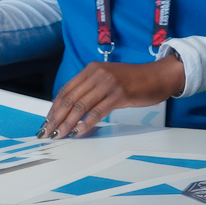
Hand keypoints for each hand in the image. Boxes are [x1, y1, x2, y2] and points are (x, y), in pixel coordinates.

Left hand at [42, 53, 184, 137]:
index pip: (65, 90)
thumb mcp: (108, 79)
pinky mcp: (119, 95)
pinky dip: (85, 124)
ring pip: (80, 106)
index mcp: (91, 69)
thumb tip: (72, 109)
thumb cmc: (135, 80)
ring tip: (59, 135)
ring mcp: (108, 84)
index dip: (54, 107)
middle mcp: (97, 74)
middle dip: (55, 118)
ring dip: (67, 123)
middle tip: (46, 132)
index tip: (46, 121)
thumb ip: (91, 88)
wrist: (159, 76)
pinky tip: (78, 132)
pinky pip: (97, 112)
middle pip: (69, 99)